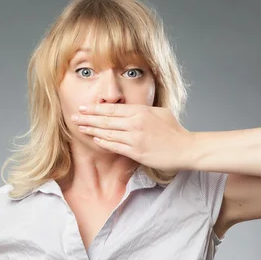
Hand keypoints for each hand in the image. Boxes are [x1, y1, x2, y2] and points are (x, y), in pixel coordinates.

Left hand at [70, 103, 193, 170]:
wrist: (186, 149)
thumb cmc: (175, 131)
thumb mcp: (160, 113)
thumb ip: (143, 111)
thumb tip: (130, 110)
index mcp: (141, 112)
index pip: (113, 109)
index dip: (96, 108)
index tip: (83, 107)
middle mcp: (136, 123)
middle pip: (106, 120)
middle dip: (88, 118)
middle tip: (74, 116)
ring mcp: (135, 138)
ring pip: (108, 133)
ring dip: (91, 130)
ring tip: (79, 127)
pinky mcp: (137, 152)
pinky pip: (115, 146)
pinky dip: (103, 142)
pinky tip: (94, 139)